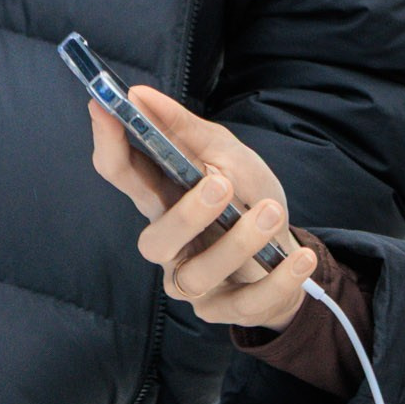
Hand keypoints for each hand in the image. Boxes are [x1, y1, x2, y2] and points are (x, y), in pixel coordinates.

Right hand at [89, 83, 317, 332]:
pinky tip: (300, 258)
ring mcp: (194, 283)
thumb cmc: (248, 200)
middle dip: (185, 215)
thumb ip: (185, 129)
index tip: (104, 106)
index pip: (123, 175)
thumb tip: (138, 94)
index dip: (109, 143)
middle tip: (219, 183)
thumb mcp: (227, 154)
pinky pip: (246, 303)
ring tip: (272, 212)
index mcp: (162, 201)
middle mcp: (170, 247)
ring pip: (198, 275)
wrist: (286, 251)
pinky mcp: (225, 309)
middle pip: (154, 241)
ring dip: (240, 242)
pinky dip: (278, 279)